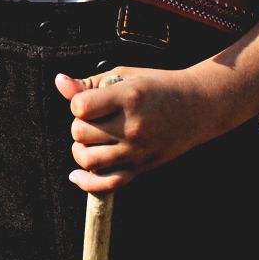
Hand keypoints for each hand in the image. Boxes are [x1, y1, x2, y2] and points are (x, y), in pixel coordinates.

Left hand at [56, 62, 237, 193]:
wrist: (198, 106)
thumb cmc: (159, 86)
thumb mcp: (126, 75)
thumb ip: (90, 83)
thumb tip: (60, 82)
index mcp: (129, 97)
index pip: (81, 107)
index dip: (77, 104)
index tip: (87, 102)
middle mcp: (133, 126)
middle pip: (81, 133)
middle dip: (79, 125)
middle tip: (92, 119)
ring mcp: (138, 150)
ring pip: (89, 159)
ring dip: (80, 150)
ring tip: (89, 140)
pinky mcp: (142, 167)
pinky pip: (108, 184)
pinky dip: (87, 183)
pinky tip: (77, 175)